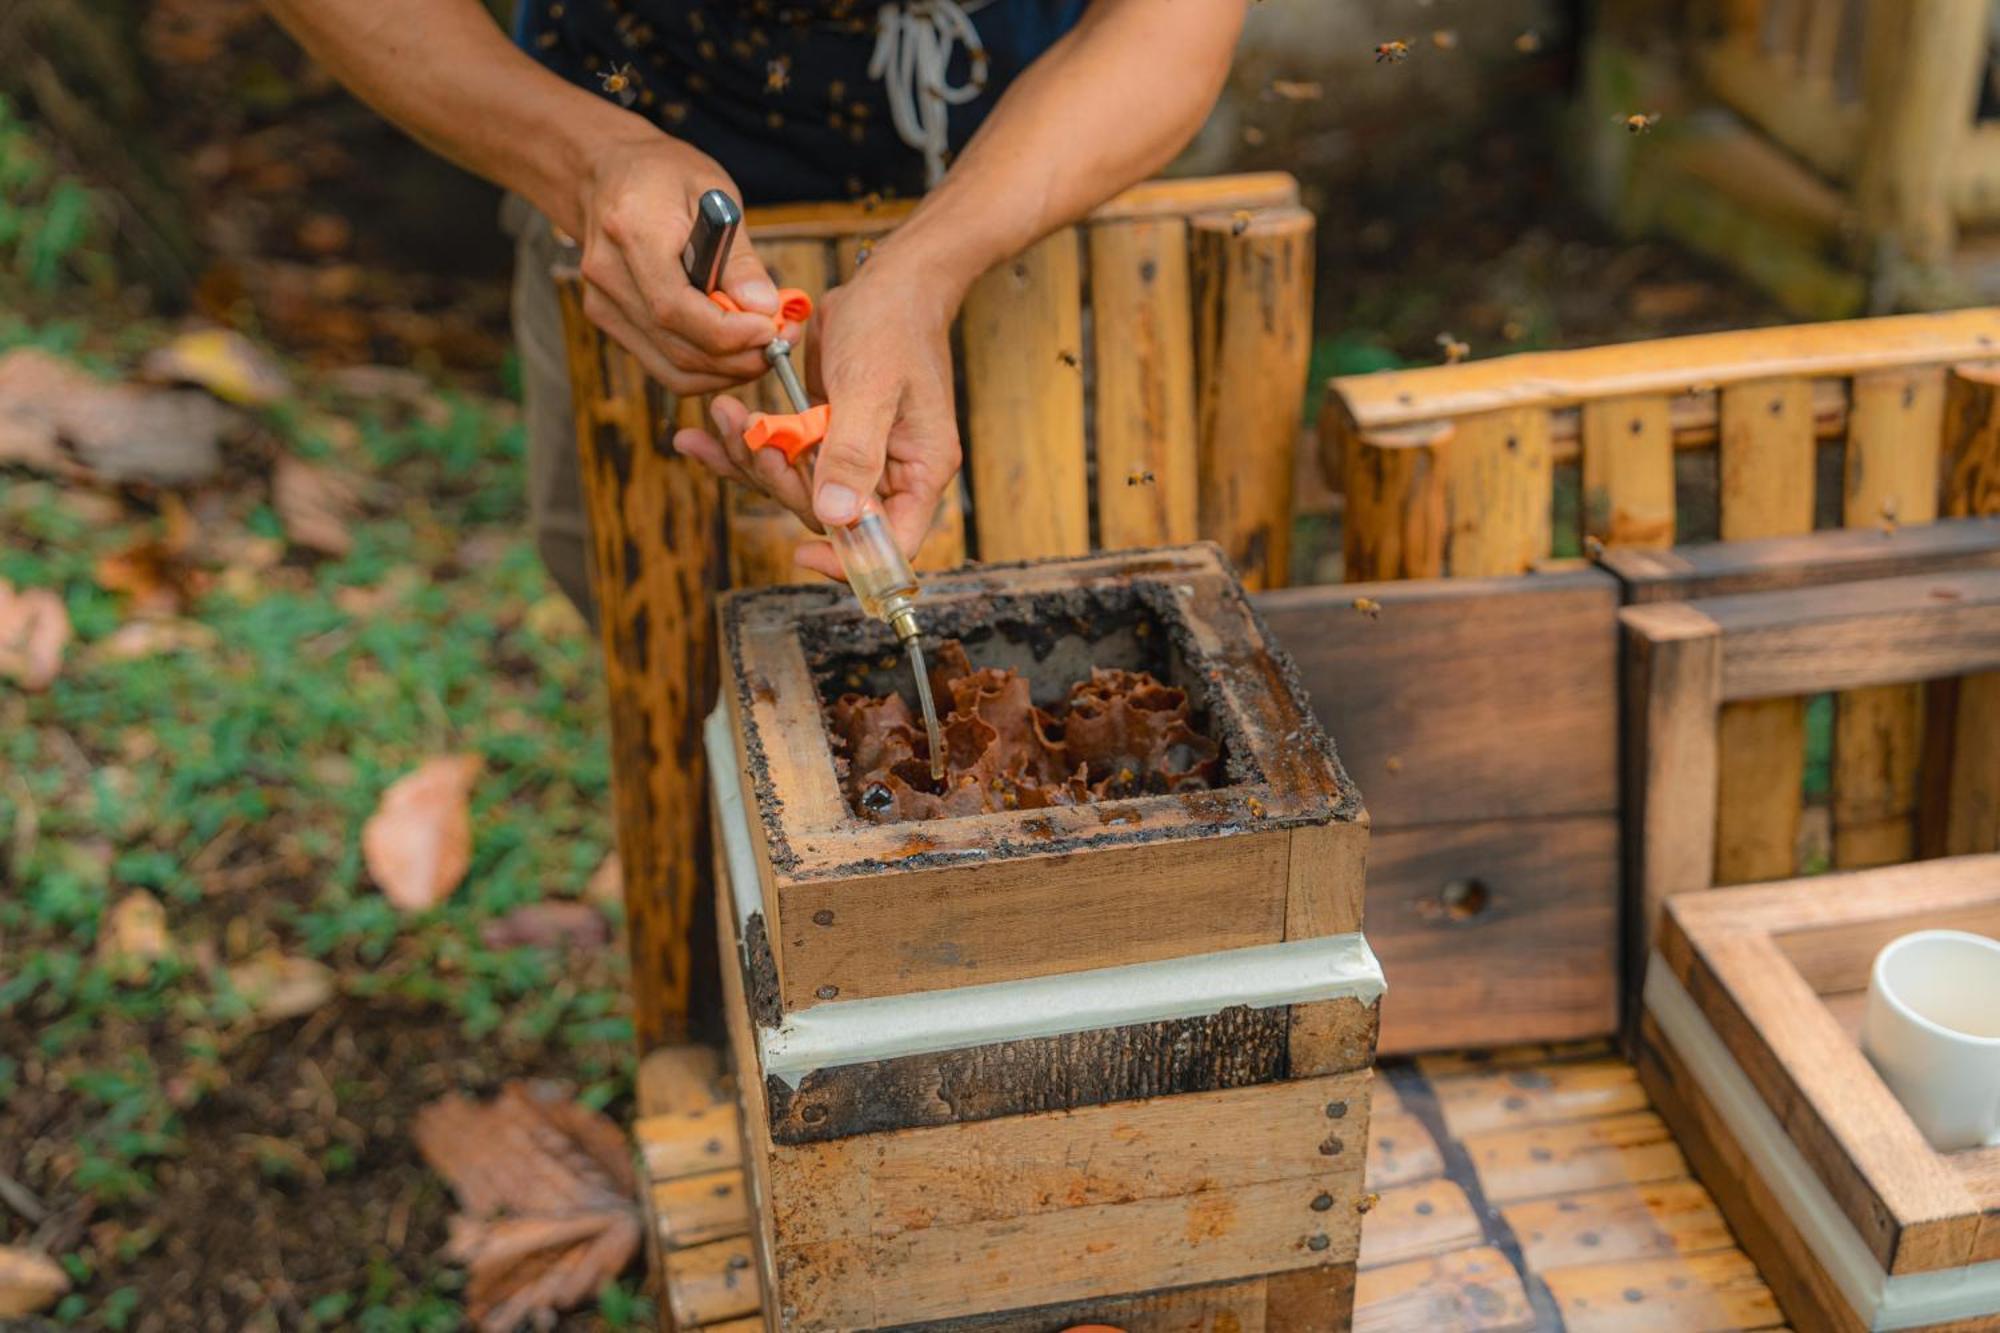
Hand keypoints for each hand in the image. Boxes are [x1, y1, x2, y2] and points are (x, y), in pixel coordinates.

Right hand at [575, 134, 800, 393]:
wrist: (608, 173)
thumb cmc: (666, 176)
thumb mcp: (715, 194)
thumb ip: (739, 257)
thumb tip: (764, 308)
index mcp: (632, 229)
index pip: (675, 307)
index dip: (728, 333)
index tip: (771, 330)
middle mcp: (608, 272)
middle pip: (677, 346)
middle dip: (738, 358)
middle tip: (780, 344)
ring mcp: (602, 302)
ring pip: (673, 368)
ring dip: (726, 371)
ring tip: (763, 348)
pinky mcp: (608, 321)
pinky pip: (663, 366)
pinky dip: (705, 370)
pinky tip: (733, 352)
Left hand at [672, 248, 962, 581]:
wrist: (888, 283)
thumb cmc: (893, 326)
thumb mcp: (871, 387)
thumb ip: (853, 452)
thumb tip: (835, 514)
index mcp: (919, 471)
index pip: (892, 544)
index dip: (851, 559)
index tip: (803, 551)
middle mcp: (889, 473)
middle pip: (829, 516)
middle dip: (780, 481)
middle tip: (747, 435)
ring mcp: (854, 458)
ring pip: (797, 487)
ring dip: (753, 458)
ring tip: (721, 419)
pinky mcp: (825, 438)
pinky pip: (782, 457)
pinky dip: (743, 447)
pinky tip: (704, 435)